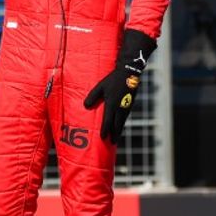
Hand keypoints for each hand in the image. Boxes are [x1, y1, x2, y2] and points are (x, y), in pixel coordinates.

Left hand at [83, 29, 156, 143]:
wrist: (128, 73)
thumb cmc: (112, 79)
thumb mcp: (100, 87)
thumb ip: (92, 96)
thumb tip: (85, 106)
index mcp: (111, 105)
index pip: (107, 121)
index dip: (105, 130)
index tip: (103, 138)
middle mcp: (120, 108)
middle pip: (117, 125)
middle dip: (114, 134)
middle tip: (112, 142)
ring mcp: (126, 107)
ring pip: (122, 121)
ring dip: (119, 130)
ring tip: (117, 136)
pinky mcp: (130, 104)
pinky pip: (125, 117)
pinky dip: (123, 122)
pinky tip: (121, 124)